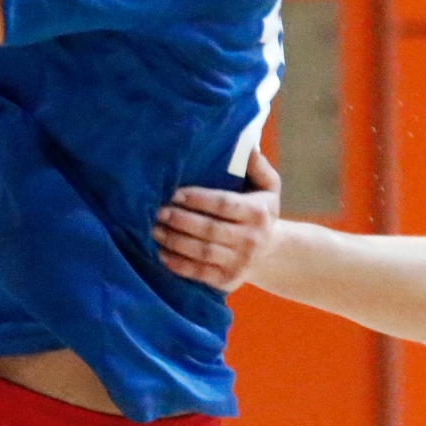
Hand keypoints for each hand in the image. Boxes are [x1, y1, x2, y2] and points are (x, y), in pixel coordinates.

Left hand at [152, 150, 282, 290]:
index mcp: (258, 213)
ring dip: (174, 241)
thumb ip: (257, 166)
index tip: (174, 192)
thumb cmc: (260, 210)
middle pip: (210, 230)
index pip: (224, 204)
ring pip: (201, 252)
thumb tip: (246, 145)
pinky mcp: (226, 280)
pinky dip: (177, 264)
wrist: (273, 252)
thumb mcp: (268, 186)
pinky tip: (160, 253)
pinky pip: (198, 273)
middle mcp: (250, 239)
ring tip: (153, 229)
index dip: (198, 199)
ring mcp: (238, 262)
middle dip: (180, 220)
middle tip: (157, 211)